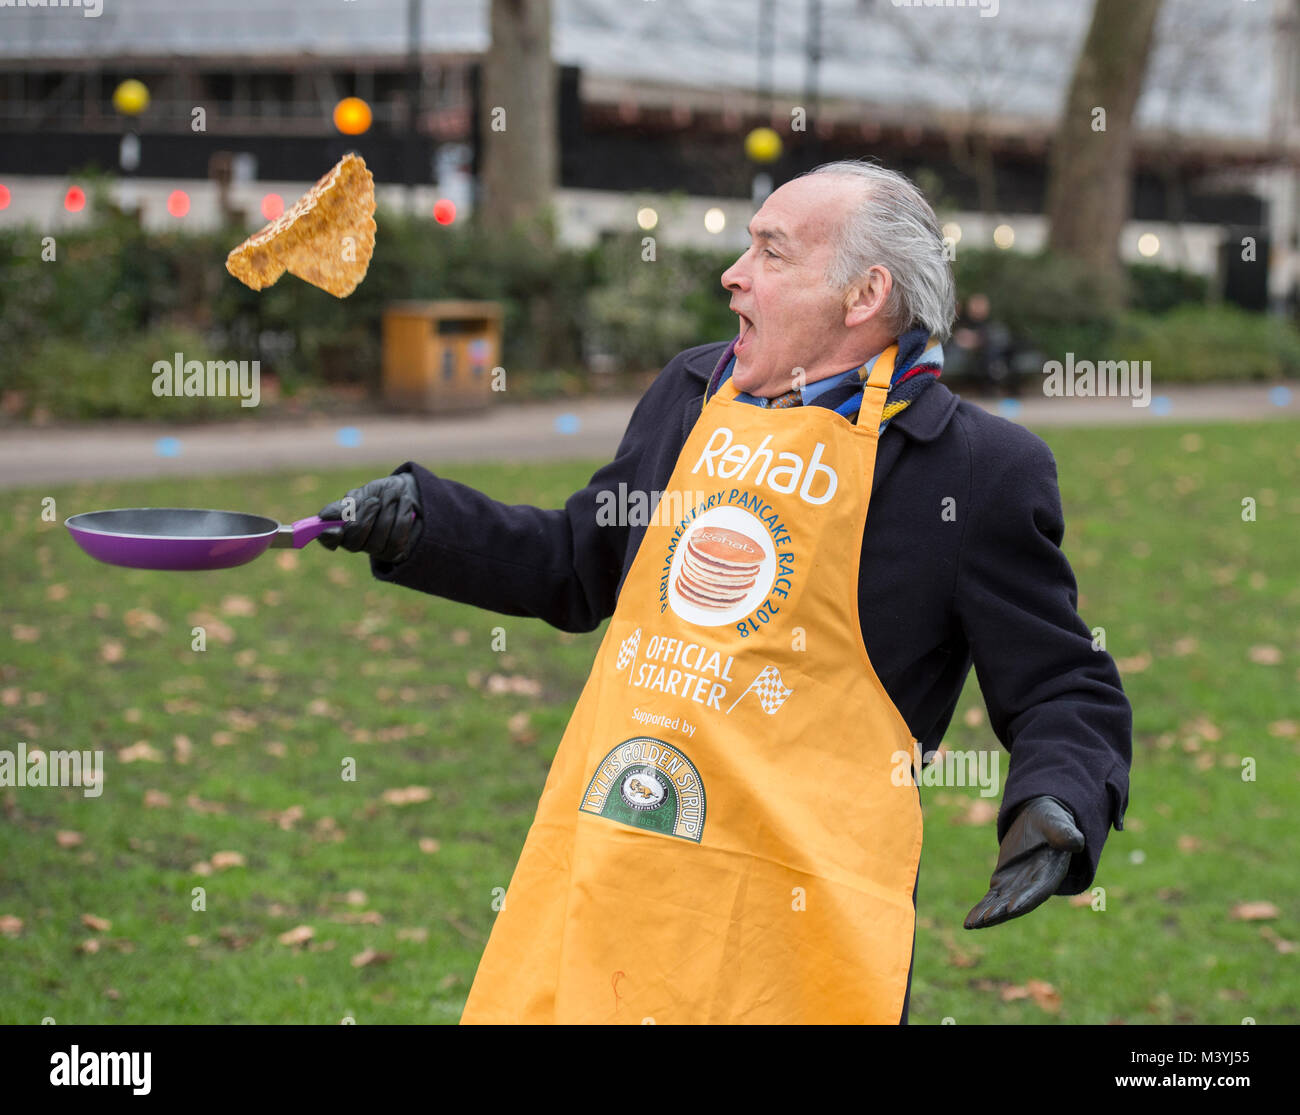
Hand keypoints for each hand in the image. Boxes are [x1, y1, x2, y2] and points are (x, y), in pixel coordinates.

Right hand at [317, 472, 421, 563]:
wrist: (406, 493)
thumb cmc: (378, 494)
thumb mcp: (361, 494)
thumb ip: (345, 506)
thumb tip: (324, 516)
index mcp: (341, 527)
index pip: (328, 540)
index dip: (329, 538)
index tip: (336, 529)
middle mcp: (355, 543)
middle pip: (354, 541)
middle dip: (366, 517)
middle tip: (374, 500)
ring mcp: (375, 551)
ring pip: (377, 541)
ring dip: (387, 512)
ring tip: (392, 495)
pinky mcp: (395, 554)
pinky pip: (397, 540)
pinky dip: (401, 516)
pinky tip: (404, 504)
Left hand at [964, 795, 1083, 929]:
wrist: (1038, 821)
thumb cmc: (1052, 822)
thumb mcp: (1058, 825)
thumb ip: (1066, 835)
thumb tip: (1076, 842)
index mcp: (1048, 875)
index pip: (1036, 891)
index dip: (1024, 900)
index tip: (1010, 909)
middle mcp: (1033, 887)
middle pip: (1015, 903)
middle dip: (1000, 912)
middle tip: (985, 920)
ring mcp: (1016, 887)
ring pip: (1000, 905)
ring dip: (987, 916)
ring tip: (971, 925)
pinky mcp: (1003, 883)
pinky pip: (990, 900)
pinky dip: (980, 910)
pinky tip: (968, 922)